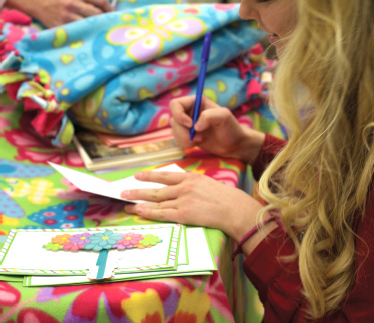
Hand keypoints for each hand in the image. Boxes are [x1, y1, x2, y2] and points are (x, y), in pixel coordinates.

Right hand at [6, 0, 110, 27]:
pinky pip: (78, 31)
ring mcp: (66, 15)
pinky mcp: (61, 25)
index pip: (100, 0)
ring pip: (88, 24)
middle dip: (104, 18)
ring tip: (100, 29)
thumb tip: (108, 4)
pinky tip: (89, 33)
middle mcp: (72, 2)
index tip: (112, 12)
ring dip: (96, 27)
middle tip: (108, 22)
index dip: (109, 8)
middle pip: (97, 13)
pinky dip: (85, 32)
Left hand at [122, 170, 265, 242]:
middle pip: (156, 189)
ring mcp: (183, 200)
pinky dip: (150, 212)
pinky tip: (140, 212)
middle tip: (123, 192)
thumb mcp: (206, 183)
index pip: (165, 175)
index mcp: (190, 177)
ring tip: (126, 204)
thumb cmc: (223, 198)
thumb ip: (191, 184)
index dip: (149, 175)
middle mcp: (184, 187)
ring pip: (157, 201)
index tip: (137, 175)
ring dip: (140, 203)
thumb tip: (177, 187)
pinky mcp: (184, 214)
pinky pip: (163, 213)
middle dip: (138, 190)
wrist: (234, 208)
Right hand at [169, 96, 264, 162]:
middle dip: (183, 131)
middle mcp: (189, 112)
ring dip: (184, 138)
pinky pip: (177, 140)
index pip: (175, 104)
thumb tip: (195, 126)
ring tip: (200, 140)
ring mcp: (187, 124)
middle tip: (198, 137)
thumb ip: (209, 116)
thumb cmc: (231, 127)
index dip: (179, 115)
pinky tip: (197, 143)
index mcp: (196, 102)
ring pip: (174, 131)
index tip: (190, 124)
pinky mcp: (187, 136)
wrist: (234, 144)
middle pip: (173, 120)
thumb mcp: (224, 116)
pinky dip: (184, 144)